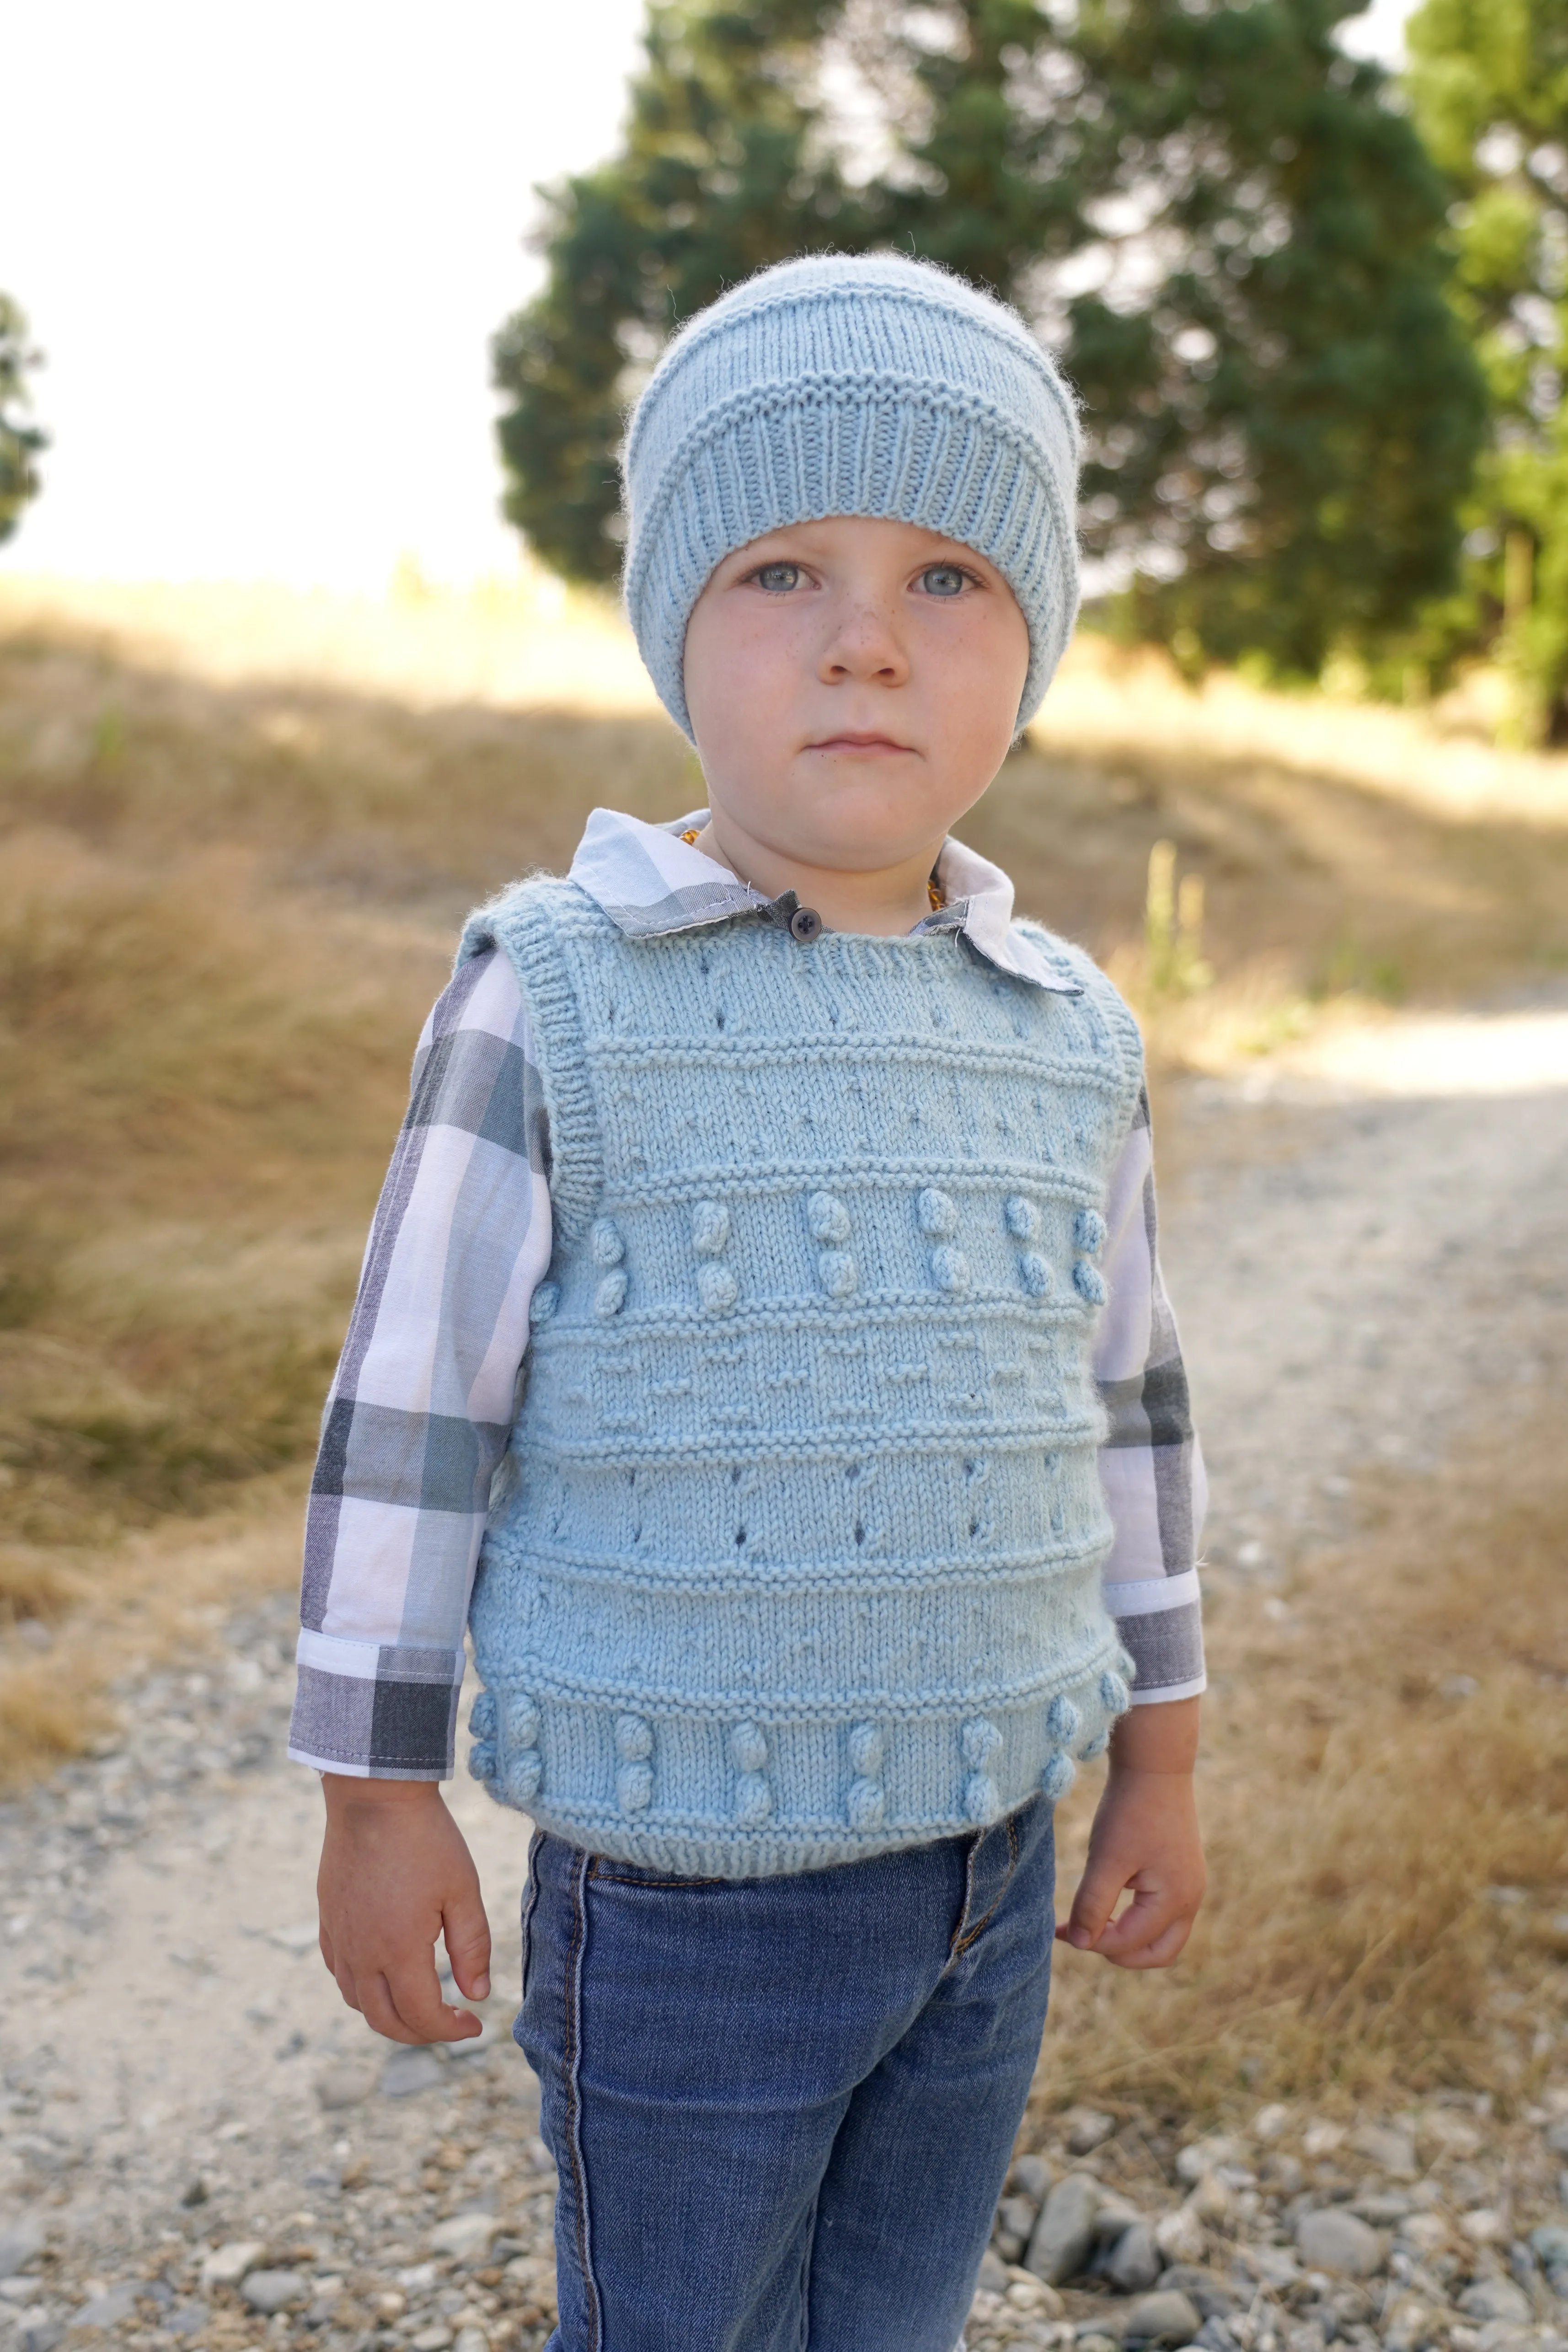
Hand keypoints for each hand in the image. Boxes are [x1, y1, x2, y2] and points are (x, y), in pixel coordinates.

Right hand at [316, 1776, 491, 2042]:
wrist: (374, 1796)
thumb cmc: (426, 1839)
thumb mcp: (463, 1891)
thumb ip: (472, 1947)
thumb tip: (478, 1994)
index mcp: (398, 1951)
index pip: (422, 2016)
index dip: (450, 2030)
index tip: (475, 2024)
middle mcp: (362, 1953)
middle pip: (384, 2021)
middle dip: (420, 2033)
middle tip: (449, 2023)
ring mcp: (340, 1937)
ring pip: (356, 2002)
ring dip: (388, 2015)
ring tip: (419, 2004)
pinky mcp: (328, 1918)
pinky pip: (339, 1971)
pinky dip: (361, 1989)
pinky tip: (383, 1974)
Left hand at [1056, 1697, 1204, 1969]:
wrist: (1154, 1766)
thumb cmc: (1129, 1811)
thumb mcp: (1106, 1859)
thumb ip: (1093, 1905)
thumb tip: (1080, 1944)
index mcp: (1175, 1900)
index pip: (1129, 1943)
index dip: (1092, 1941)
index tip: (1060, 1929)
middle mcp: (1191, 1899)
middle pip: (1158, 1954)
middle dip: (1118, 1953)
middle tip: (1082, 1936)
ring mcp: (1191, 1886)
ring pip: (1163, 1936)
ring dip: (1128, 1938)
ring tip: (1092, 1923)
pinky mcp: (1183, 1873)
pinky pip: (1163, 1914)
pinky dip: (1137, 1919)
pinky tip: (1108, 1900)